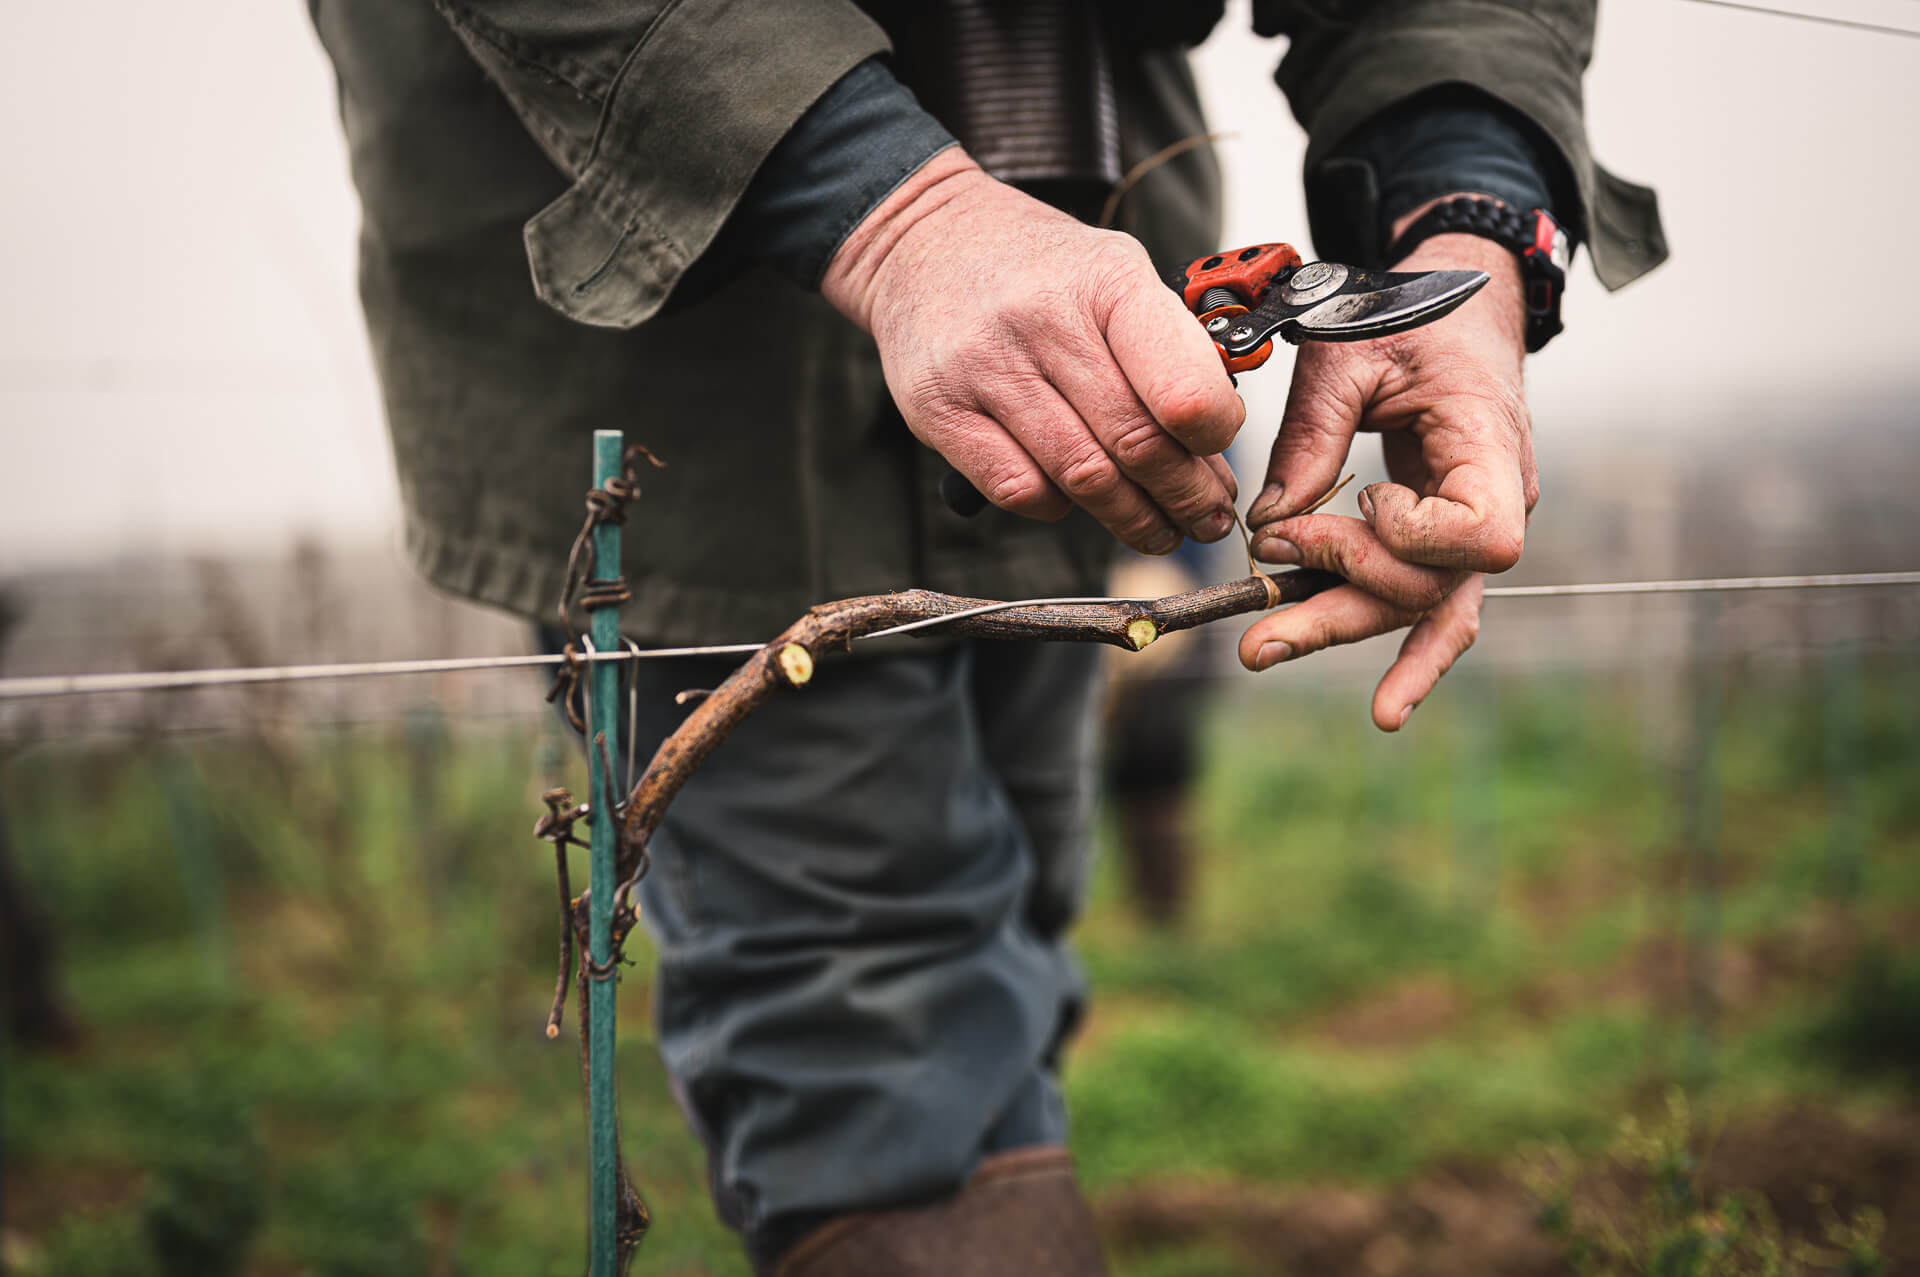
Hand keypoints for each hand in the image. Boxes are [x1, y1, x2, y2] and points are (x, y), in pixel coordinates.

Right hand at [821, 148, 1243, 554]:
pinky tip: (1077, 501)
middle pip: (1136, 444)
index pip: (1183, 390)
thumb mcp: (1115, 271)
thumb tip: (1216, 441)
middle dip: (1186, 495)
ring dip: (1133, 518)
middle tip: (1207, 517)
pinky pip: (1018, 489)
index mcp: (1106, 280)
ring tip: (1161, 529)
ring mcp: (983, 368)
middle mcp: (1042, 321)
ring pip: (1082, 477)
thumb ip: (1165, 344)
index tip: (1220, 451)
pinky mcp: (938, 410)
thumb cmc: (1041, 270)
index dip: (1215, 438)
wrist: (924, 242)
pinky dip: (1058, 507)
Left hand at [1237, 206, 1538, 729]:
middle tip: (1258, 629)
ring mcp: (1475, 520)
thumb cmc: (1407, 313)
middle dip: (1342, 605)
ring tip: (1262, 652)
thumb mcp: (1346, 353)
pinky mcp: (1445, 534)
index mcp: (1490, 442)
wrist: (1457, 300)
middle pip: (1433, 586)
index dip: (1412, 537)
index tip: (1361, 499)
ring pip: (1422, 603)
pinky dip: (1409, 654)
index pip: (1481, 532)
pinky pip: (1434, 603)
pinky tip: (1389, 708)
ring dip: (1341, 629)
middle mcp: (1500, 494)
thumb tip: (1267, 526)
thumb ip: (1310, 438)